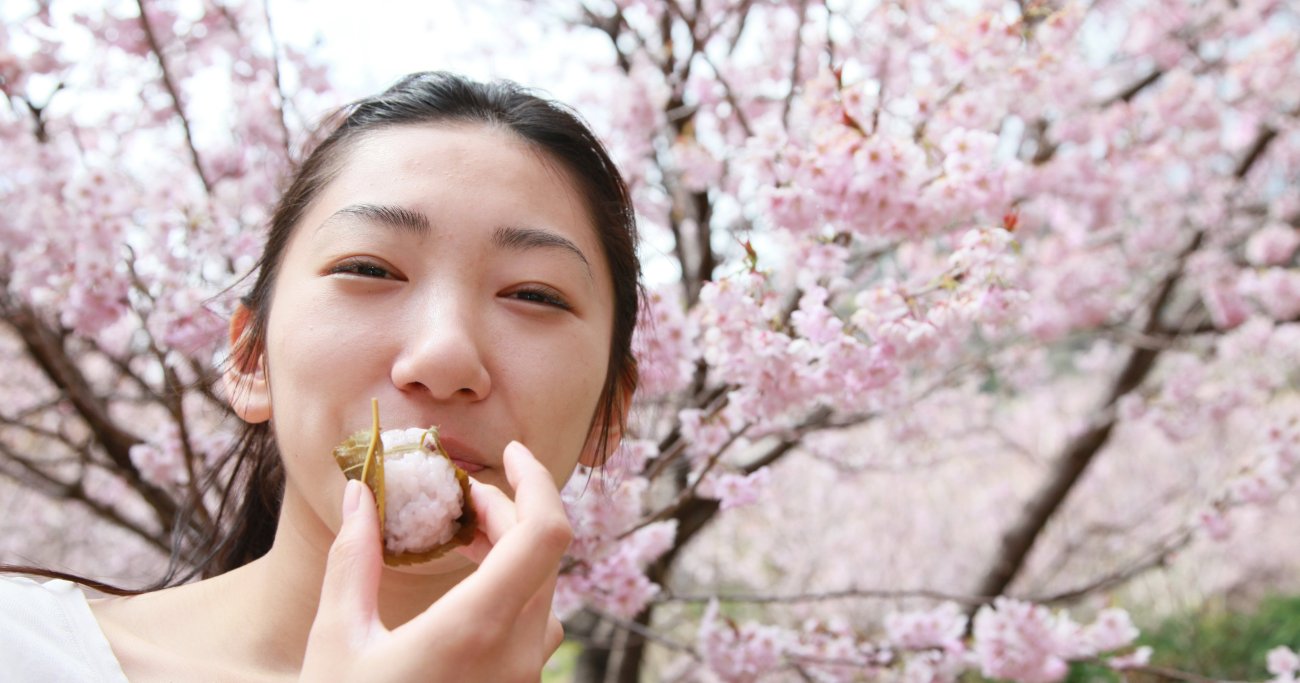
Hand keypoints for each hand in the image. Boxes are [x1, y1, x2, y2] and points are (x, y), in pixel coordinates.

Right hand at [300, 441, 570, 681]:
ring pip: (544, 590)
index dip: (537, 481)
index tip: (510, 453)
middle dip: (509, 511)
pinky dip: (514, 590)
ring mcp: (525, 679)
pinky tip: (469, 591)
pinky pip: (537, 627)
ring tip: (462, 540)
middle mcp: (518, 653)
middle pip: (543, 554)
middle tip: (460, 499)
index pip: (546, 533)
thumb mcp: (338, 639)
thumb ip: (353, 558)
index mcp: (478, 628)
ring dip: (512, 552)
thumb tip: (361, 491)